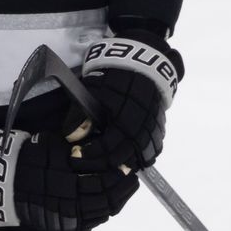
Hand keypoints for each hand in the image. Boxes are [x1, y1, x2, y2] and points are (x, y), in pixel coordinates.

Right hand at [0, 129, 138, 230]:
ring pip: (104, 207)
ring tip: (126, 187)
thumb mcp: (51, 142)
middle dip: (121, 182)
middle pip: (106, 189)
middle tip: (131, 174)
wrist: (4, 184)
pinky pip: (94, 219)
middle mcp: (71, 191)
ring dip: (119, 197)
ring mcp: (70, 210)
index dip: (117, 166)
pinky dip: (106, 210)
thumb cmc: (29, 157)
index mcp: (68, 169)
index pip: (103, 169)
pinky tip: (112, 202)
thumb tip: (100, 133)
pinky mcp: (68, 223)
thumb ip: (76, 140)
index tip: (126, 160)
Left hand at [63, 33, 182, 173]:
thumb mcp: (93, 93)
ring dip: (117, 165)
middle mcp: (141, 133)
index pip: (106, 149)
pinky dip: (135, 159)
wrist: (142, 64)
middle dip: (99, 164)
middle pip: (120, 160)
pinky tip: (122, 160)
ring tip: (100, 163)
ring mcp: (152, 133)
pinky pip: (149, 153)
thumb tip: (72, 138)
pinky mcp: (158, 131)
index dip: (88, 155)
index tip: (74, 155)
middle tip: (83, 163)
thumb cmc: (114, 78)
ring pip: (136, 160)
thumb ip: (83, 117)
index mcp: (125, 124)